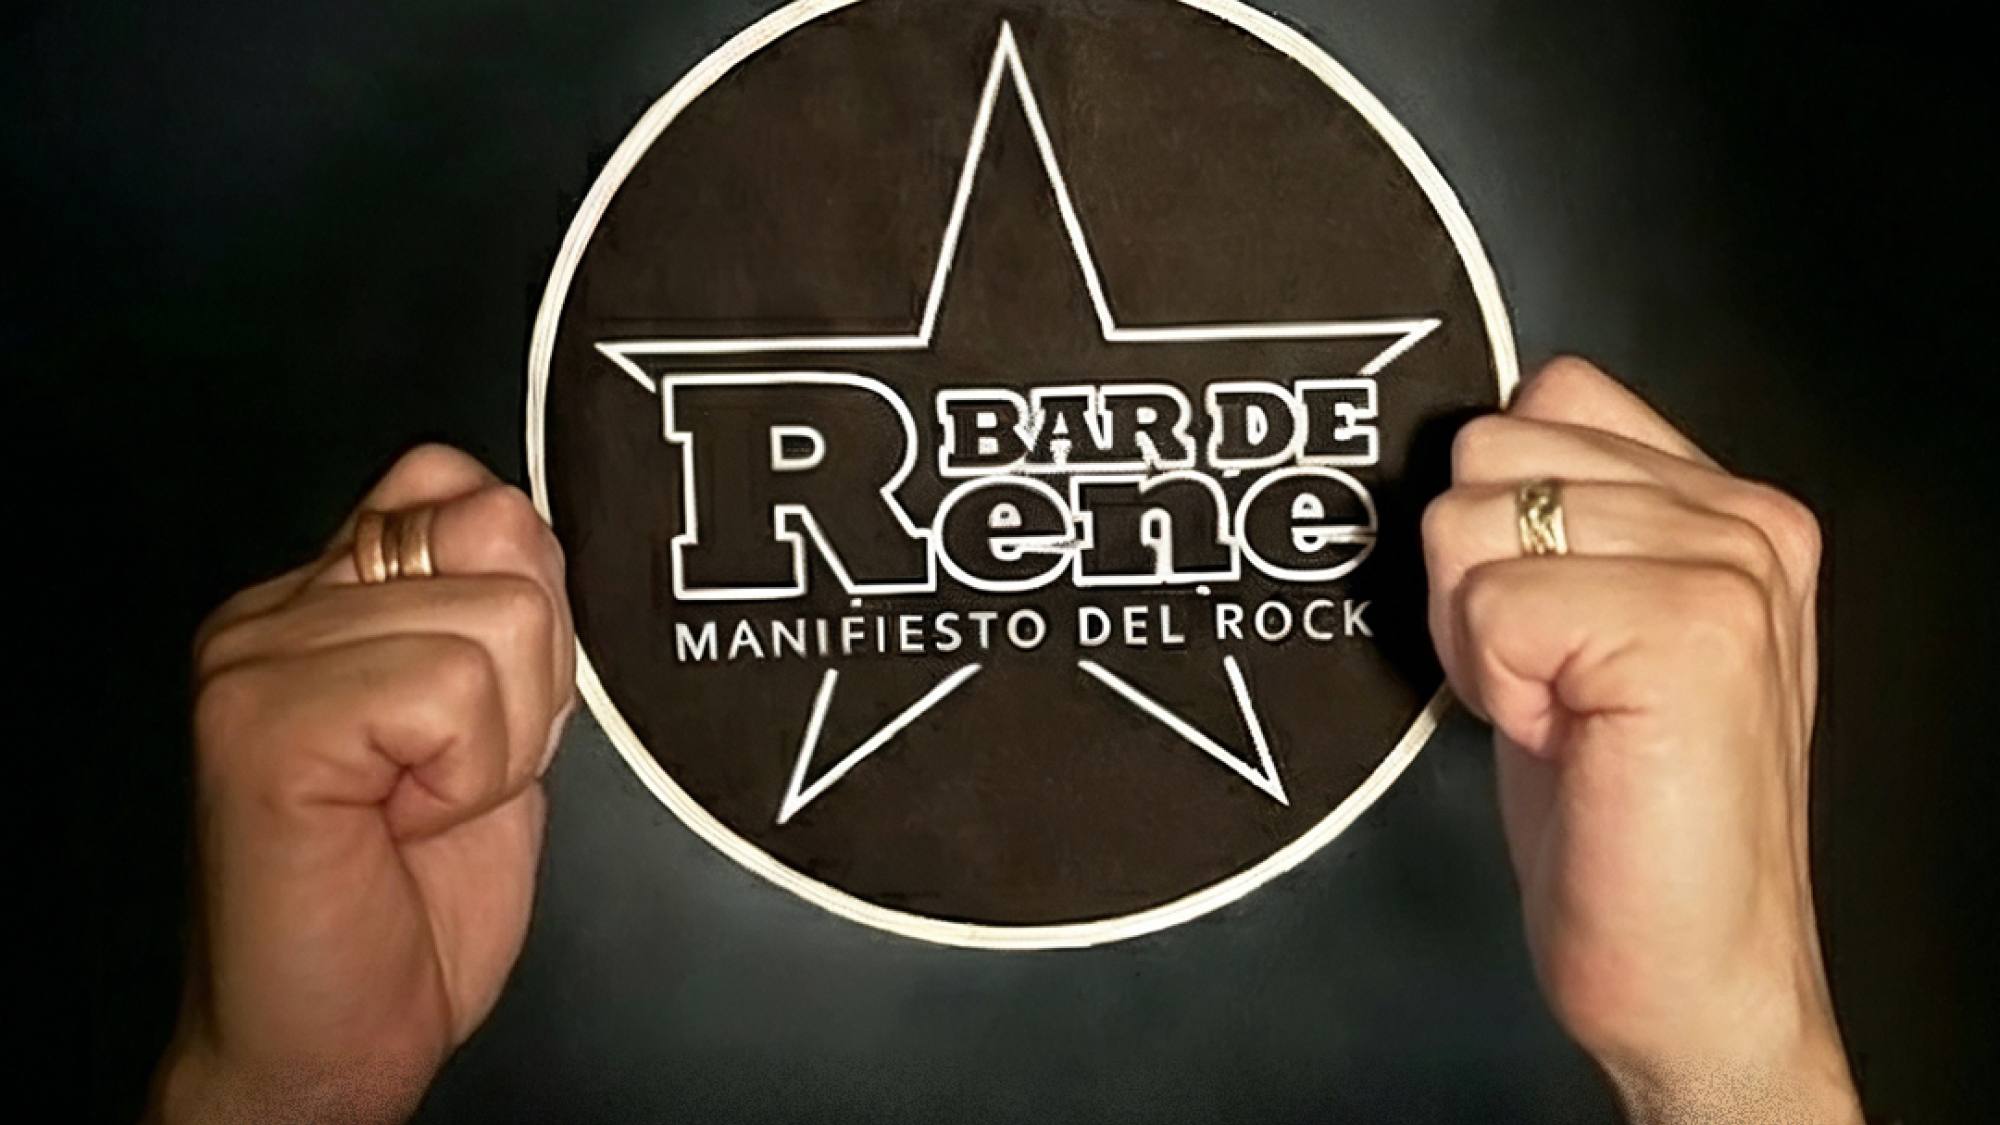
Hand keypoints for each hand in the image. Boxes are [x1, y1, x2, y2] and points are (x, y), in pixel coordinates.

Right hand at [151, 446, 576, 1123]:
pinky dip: (471, 769)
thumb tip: (537, 532)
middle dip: (531, 673)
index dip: (528, 597)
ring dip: (504, 734)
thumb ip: (499, 615)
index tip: (492, 712)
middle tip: (458, 771)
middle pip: (502, 534)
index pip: (463, 488)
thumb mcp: (494, 726)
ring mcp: (259, 657)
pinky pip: (450, 685)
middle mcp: (277, 608)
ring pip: (498, 614)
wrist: (334, 1042)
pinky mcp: (264, 720)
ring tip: (428, 800)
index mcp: (325, 597)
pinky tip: (408, 818)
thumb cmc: (413, 902)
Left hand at [1422, 359, 1861, 1122]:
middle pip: (1487, 448)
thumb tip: (1461, 450)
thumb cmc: (1624, 819)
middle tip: (1548, 681)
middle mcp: (1743, 521)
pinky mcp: (1688, 632)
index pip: (1545, 395)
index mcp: (1729, 508)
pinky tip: (1565, 738)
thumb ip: (1561, 521)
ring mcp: (1725, 571)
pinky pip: (1487, 601)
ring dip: (1479, 632)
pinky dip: (1492, 683)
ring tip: (1560, 710)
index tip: (1545, 626)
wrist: (1692, 973)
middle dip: (1473, 575)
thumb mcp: (1587, 636)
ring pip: (1470, 518)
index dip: (1497, 521)